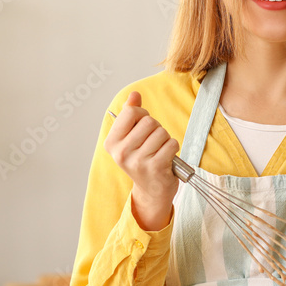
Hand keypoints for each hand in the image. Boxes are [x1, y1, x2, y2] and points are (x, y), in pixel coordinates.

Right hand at [105, 91, 178, 230]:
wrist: (151, 191)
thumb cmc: (142, 160)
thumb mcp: (131, 137)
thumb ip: (131, 114)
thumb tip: (134, 94)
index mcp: (112, 142)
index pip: (130, 112)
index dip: (142, 115)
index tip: (143, 127)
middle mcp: (121, 153)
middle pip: (149, 121)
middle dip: (156, 128)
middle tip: (153, 143)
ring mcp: (138, 161)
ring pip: (162, 132)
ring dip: (165, 139)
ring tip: (159, 151)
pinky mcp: (155, 167)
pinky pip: (172, 144)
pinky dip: (173, 148)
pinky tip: (167, 158)